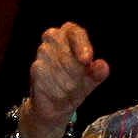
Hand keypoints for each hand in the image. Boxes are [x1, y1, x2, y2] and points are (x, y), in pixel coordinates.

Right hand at [25, 21, 109, 137]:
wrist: (54, 106)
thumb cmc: (75, 86)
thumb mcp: (90, 81)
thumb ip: (97, 73)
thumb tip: (102, 65)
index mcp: (70, 36)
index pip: (74, 32)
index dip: (81, 45)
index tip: (87, 60)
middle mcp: (54, 40)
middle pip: (66, 51)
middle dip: (76, 70)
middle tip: (80, 82)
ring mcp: (42, 53)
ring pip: (57, 65)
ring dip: (67, 82)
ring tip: (69, 89)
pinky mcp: (35, 68)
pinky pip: (49, 77)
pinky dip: (57, 89)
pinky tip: (58, 93)